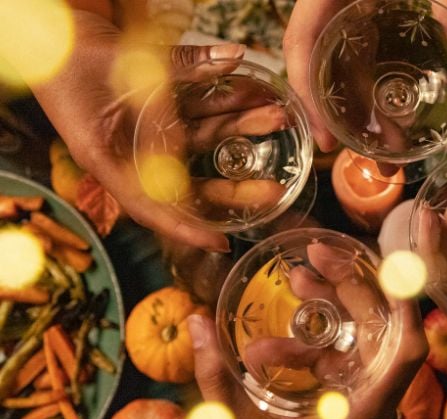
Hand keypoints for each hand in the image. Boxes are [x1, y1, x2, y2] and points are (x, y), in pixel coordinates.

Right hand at [27, 11, 254, 251]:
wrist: (53, 31)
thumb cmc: (69, 55)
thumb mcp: (119, 70)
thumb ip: (178, 68)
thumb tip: (232, 57)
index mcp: (110, 161)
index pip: (152, 207)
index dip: (186, 228)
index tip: (221, 243)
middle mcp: (133, 153)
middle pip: (191, 180)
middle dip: (235, 186)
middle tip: (274, 190)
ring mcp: (149, 130)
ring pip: (204, 138)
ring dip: (241, 127)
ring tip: (277, 117)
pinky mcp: (161, 107)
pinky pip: (200, 109)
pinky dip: (226, 101)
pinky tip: (255, 94)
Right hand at [187, 240, 427, 418]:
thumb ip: (216, 377)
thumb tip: (196, 323)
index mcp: (364, 415)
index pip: (407, 352)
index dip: (405, 306)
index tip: (384, 265)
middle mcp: (376, 409)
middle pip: (382, 335)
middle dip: (348, 291)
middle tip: (308, 263)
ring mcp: (367, 409)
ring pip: (364, 345)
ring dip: (332, 314)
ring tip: (295, 285)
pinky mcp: (353, 411)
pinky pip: (349, 364)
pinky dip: (323, 346)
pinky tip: (285, 341)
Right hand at [283, 0, 446, 151]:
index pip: (300, 44)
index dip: (309, 96)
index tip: (329, 140)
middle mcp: (331, 3)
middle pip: (321, 67)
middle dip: (346, 120)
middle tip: (378, 165)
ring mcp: (347, 8)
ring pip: (341, 67)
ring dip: (363, 111)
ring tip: (393, 154)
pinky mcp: (365, 11)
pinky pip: (360, 55)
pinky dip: (374, 88)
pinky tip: (396, 116)